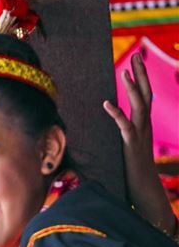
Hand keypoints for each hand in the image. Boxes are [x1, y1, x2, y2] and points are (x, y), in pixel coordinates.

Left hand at [103, 53, 176, 233]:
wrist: (144, 191)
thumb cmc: (132, 172)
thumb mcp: (124, 148)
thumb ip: (118, 136)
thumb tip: (100, 130)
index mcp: (143, 126)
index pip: (144, 96)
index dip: (141, 79)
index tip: (136, 61)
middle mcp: (144, 127)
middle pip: (146, 95)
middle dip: (141, 74)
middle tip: (137, 55)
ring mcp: (140, 135)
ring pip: (140, 106)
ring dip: (132, 89)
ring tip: (125, 72)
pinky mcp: (131, 146)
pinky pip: (124, 127)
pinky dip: (116, 114)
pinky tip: (105, 103)